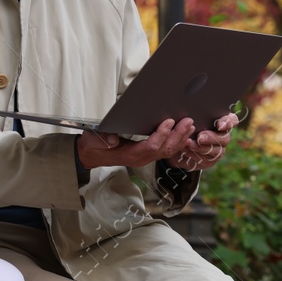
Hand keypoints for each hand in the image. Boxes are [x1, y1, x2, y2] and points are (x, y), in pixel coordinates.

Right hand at [76, 117, 196, 169]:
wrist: (92, 155)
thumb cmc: (94, 146)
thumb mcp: (94, 140)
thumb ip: (103, 139)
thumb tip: (112, 139)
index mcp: (130, 155)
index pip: (150, 146)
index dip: (161, 135)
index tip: (169, 122)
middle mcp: (140, 158)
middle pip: (164, 149)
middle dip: (177, 135)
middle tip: (187, 122)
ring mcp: (145, 158)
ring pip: (167, 150)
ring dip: (180, 138)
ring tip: (190, 126)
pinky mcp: (147, 155)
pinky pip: (165, 151)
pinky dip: (177, 143)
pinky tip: (185, 137)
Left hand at [169, 111, 237, 171]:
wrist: (179, 143)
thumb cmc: (186, 125)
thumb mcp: (189, 118)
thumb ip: (195, 116)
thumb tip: (190, 115)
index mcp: (222, 122)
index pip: (232, 120)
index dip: (228, 122)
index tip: (219, 125)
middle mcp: (223, 136)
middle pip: (225, 138)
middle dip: (212, 138)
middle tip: (200, 137)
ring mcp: (218, 149)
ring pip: (216, 151)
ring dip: (202, 148)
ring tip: (189, 144)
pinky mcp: (210, 160)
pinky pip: (206, 159)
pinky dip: (195, 155)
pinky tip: (186, 151)